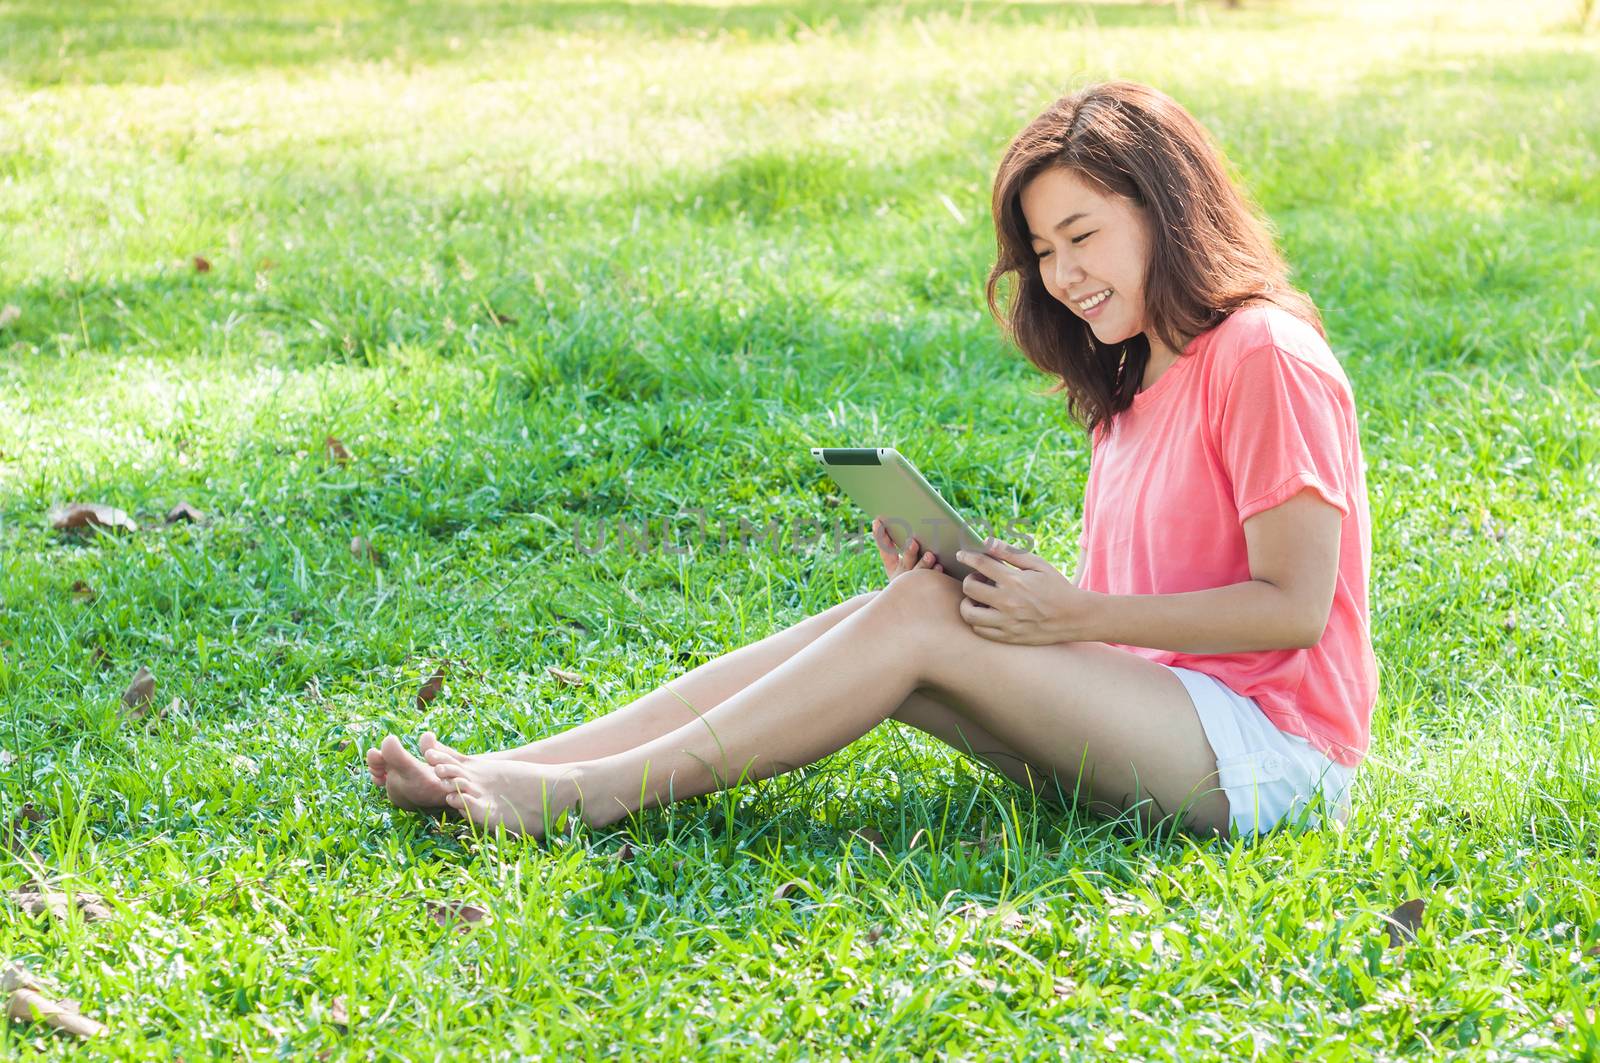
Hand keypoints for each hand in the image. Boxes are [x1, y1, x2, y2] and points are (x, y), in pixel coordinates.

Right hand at [872, 516, 943, 584]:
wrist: (912, 606)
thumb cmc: (910, 576)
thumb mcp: (899, 565)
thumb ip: (898, 546)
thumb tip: (895, 522)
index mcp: (893, 566)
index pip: (885, 549)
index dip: (880, 536)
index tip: (877, 522)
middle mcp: (903, 574)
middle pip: (906, 561)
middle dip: (909, 552)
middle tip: (912, 542)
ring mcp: (915, 582)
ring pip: (919, 571)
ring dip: (924, 563)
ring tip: (929, 556)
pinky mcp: (927, 587)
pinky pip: (932, 580)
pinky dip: (936, 572)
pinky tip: (940, 566)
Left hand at [955, 538, 1097, 643]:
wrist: (1075, 617)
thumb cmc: (1056, 587)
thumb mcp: (1038, 565)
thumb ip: (1011, 553)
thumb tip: (988, 541)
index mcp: (1015, 581)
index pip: (980, 564)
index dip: (967, 556)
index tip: (961, 554)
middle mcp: (1008, 602)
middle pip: (969, 589)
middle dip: (969, 580)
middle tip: (977, 579)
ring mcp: (1007, 622)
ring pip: (969, 614)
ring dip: (968, 604)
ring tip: (976, 599)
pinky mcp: (1009, 637)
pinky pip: (981, 631)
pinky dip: (978, 621)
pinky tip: (986, 613)